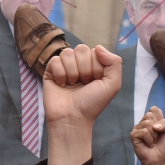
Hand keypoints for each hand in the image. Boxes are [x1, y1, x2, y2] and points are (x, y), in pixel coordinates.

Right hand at [43, 45, 121, 164]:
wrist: (73, 118)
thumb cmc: (92, 103)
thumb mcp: (113, 84)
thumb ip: (114, 62)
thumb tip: (98, 47)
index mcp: (94, 65)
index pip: (95, 51)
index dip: (96, 67)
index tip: (94, 82)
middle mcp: (79, 64)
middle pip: (81, 49)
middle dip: (84, 68)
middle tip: (83, 84)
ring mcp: (64, 67)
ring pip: (67, 53)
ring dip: (72, 72)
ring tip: (72, 85)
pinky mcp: (50, 71)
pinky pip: (55, 60)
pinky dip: (60, 74)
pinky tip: (61, 84)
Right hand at [130, 107, 164, 164]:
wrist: (159, 158)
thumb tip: (154, 126)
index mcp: (153, 119)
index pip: (154, 109)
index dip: (159, 118)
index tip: (161, 128)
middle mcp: (144, 122)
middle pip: (149, 114)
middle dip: (157, 127)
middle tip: (157, 136)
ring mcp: (137, 128)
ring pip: (147, 123)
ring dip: (154, 135)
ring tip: (153, 141)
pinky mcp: (133, 135)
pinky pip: (143, 132)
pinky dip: (149, 139)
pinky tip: (149, 144)